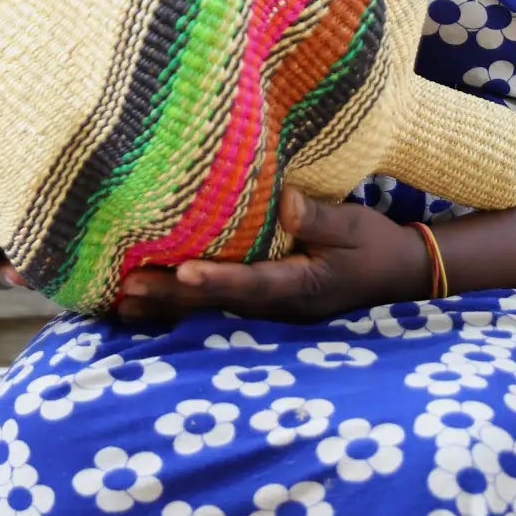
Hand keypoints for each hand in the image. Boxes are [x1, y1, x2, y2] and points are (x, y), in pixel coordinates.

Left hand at [115, 189, 430, 324]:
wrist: (395, 275)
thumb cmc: (373, 245)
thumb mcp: (353, 225)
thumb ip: (319, 217)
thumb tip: (288, 202)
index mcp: (301, 284)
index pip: (252, 283)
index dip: (217, 279)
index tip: (183, 271)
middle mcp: (278, 306)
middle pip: (217, 303)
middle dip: (172, 296)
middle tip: (126, 288)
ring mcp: (269, 313)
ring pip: (210, 312)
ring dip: (167, 308)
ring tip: (120, 304)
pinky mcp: (263, 307)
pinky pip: (216, 309)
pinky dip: (181, 306)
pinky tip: (146, 307)